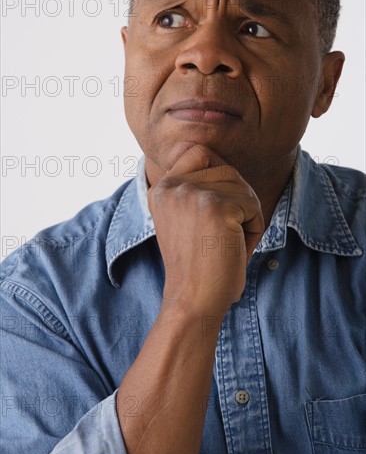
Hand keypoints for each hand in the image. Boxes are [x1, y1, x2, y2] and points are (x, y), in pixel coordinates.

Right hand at [147, 144, 263, 317]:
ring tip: (226, 243)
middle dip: (237, 201)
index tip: (214, 211)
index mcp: (162, 189)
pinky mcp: (215, 207)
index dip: (218, 173)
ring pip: (243, 187)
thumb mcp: (186, 219)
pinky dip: (254, 229)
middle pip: (228, 170)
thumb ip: (197, 190)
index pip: (199, 152)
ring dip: (246, 216)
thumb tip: (226, 165)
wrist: (192, 302)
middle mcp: (173, 186)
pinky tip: (235, 248)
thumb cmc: (198, 266)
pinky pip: (253, 205)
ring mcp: (192, 194)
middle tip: (222, 235)